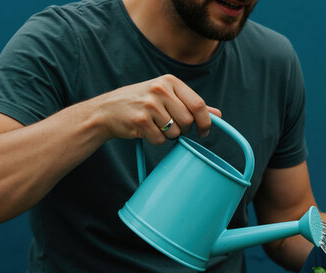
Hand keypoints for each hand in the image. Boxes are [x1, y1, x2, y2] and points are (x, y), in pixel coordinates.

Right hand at [94, 74, 220, 143]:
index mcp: (170, 81)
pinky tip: (146, 130)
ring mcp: (149, 104)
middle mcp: (160, 89)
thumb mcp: (166, 96)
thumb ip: (191, 104)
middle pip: (188, 121)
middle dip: (183, 129)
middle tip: (171, 126)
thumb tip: (218, 115)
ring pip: (175, 132)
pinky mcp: (140, 120)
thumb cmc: (141, 103)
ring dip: (169, 135)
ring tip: (156, 125)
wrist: (107, 110)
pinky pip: (160, 139)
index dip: (205, 122)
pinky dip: (156, 139)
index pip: (198, 104)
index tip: (204, 131)